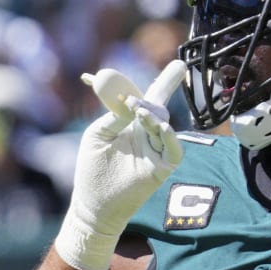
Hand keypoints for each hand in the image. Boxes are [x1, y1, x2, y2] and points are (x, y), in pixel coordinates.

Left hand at [54, 60, 186, 269]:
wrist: (93, 204)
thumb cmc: (92, 169)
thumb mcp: (98, 134)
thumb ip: (113, 115)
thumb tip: (130, 97)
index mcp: (129, 123)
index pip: (144, 97)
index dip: (155, 82)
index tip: (169, 65)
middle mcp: (145, 133)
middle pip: (160, 105)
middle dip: (168, 84)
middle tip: (178, 66)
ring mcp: (155, 149)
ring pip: (164, 124)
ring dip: (153, 114)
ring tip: (138, 108)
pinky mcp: (161, 167)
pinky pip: (173, 150)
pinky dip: (169, 137)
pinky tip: (162, 127)